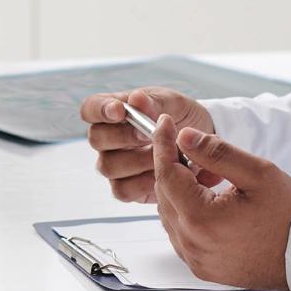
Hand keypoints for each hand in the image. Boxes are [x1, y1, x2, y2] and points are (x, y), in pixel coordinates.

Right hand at [81, 88, 214, 201]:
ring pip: (107, 166)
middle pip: (95, 138)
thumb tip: (136, 100)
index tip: (119, 111)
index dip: (99, 110)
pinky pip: (122, 190)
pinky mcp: (128, 188)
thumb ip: (154, 102)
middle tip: (148, 135)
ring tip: (162, 156)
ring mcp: (116, 164)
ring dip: (136, 161)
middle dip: (123, 137)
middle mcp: (109, 139)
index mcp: (114, 111)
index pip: (90, 108)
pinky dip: (142, 184)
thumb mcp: (174, 103)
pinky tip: (160, 175)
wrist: (200, 146)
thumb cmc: (182, 118)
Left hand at [151, 113, 290, 290]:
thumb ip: (217, 152)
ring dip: (180, 190)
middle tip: (199, 153)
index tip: (165, 125)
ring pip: (169, 213)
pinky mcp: (200, 266)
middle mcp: (191, 243)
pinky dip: (186, 213)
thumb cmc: (287, 218)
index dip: (163, 144)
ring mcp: (194, 258)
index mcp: (201, 219)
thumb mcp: (257, 173)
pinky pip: (179, 233)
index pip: (166, 173)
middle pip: (164, 193)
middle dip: (175, 167)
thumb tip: (185, 137)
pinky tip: (209, 202)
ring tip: (211, 178)